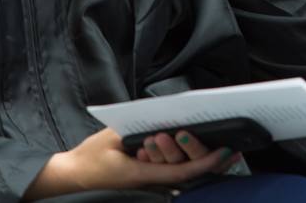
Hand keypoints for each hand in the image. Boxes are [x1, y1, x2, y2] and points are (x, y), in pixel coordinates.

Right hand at [23, 127, 237, 199]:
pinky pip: (172, 173)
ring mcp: (149, 183)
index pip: (181, 170)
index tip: (225, 151)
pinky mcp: (147, 180)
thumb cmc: (91, 156)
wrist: (73, 176)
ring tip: (225, 151)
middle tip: (232, 148)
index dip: (205, 162)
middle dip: (210, 162)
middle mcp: (149, 182)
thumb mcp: (113, 137)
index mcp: (141, 173)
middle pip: (187, 174)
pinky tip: (203, 153)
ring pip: (182, 175)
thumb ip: (138, 130)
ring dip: (202, 162)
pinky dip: (190, 163)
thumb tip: (165, 122)